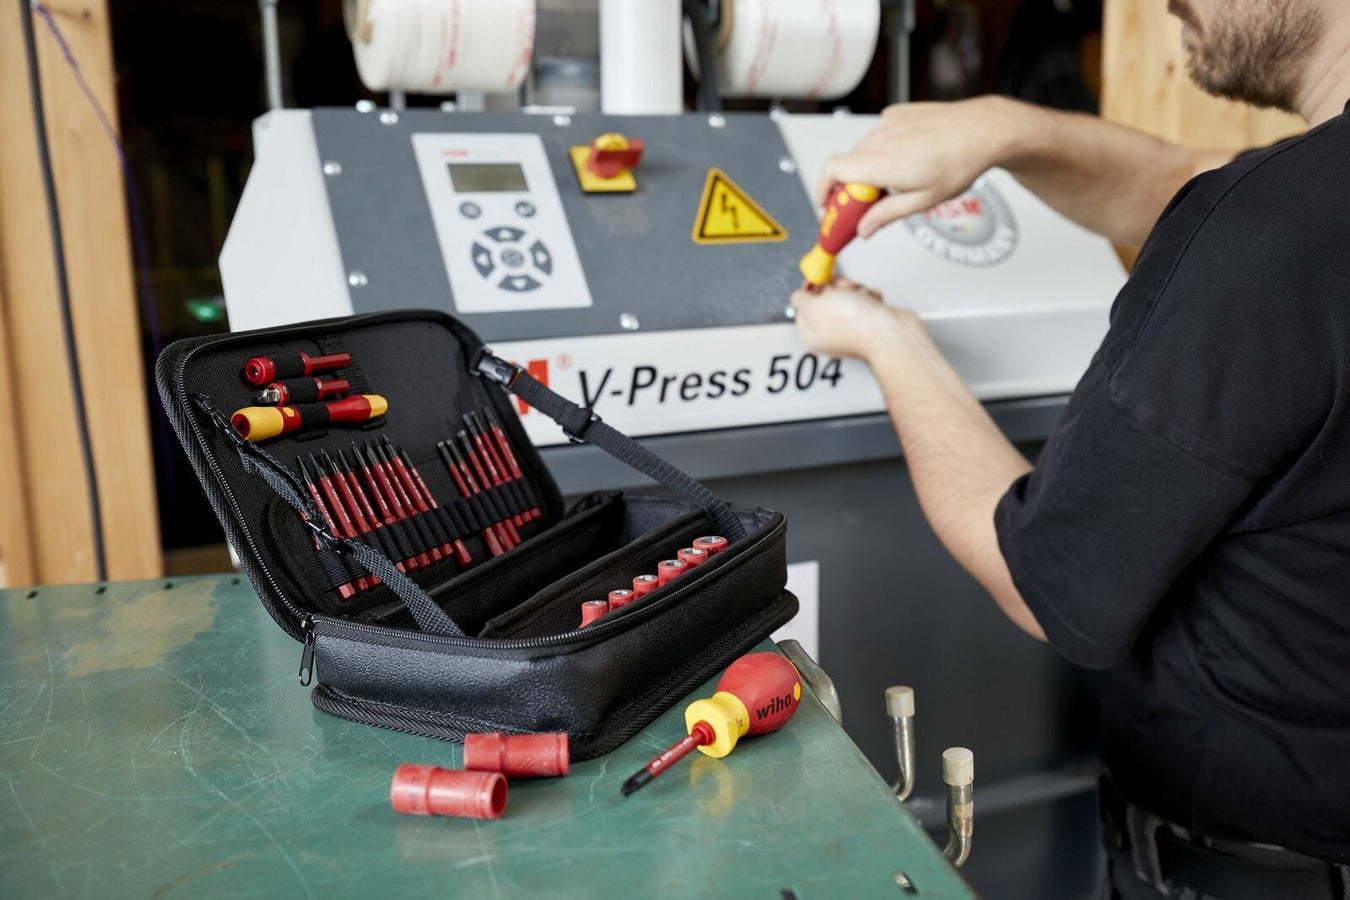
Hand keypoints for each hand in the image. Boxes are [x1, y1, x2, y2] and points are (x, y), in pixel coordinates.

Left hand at [790, 278, 920, 363]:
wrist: (890, 332)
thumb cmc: (854, 323)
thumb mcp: (814, 306)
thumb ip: (800, 299)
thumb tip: (797, 296)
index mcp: (813, 335)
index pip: (803, 309)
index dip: (810, 290)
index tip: (818, 279)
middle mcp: (831, 334)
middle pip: (826, 300)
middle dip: (836, 288)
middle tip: (844, 288)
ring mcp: (852, 329)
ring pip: (848, 298)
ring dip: (856, 291)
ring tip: (861, 296)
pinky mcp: (871, 323)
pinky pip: (866, 302)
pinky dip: (870, 298)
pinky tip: (873, 303)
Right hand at [815, 96, 1024, 237]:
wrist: (983, 129)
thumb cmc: (961, 161)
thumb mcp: (923, 200)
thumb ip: (887, 215)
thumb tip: (864, 228)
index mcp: (883, 163)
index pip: (833, 171)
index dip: (823, 190)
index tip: (828, 207)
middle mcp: (880, 139)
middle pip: (846, 166)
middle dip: (849, 189)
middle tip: (863, 208)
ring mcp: (887, 123)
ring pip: (861, 152)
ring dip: (867, 170)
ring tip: (893, 184)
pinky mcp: (895, 113)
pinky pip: (876, 137)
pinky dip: (881, 152)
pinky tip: (904, 160)